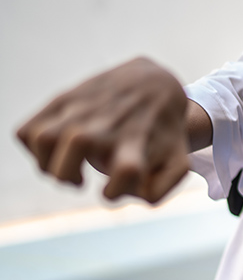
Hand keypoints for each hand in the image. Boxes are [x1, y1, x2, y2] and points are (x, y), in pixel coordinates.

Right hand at [16, 57, 190, 203]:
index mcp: (137, 142)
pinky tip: (53, 150)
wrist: (156, 82)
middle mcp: (108, 125)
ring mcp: (83, 110)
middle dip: (66, 177)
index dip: (115, 191)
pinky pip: (27, 130)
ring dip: (45, 163)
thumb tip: (129, 196)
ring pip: (43, 139)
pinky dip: (32, 147)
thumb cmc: (163, 133)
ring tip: (63, 165)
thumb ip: (161, 189)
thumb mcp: (177, 161)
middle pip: (74, 148)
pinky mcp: (64, 99)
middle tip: (77, 180)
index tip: (111, 189)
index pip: (126, 172)